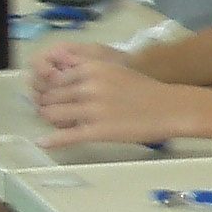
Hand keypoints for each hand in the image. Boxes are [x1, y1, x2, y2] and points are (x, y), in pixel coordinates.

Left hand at [33, 46, 183, 149]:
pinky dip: (52, 140)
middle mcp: (89, 87)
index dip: (52, 89)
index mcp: (91, 69)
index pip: (56, 79)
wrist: (170, 108)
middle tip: (55, 111)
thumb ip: (87, 69)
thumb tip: (62, 75)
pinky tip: (42, 143)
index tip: (55, 97)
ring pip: (53, 114)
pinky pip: (67, 136)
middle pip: (51, 96)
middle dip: (48, 104)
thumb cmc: (144, 88)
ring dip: (50, 120)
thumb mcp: (113, 68)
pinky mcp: (98, 131)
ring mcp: (92, 109)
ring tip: (57, 123)